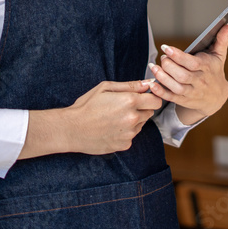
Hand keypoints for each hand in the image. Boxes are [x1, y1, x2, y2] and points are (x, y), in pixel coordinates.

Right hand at [19, 80, 161, 158]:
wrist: (71, 129)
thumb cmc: (87, 105)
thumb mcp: (106, 88)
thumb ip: (130, 85)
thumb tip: (148, 83)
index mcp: (130, 101)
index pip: (156, 100)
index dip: (151, 97)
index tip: (144, 97)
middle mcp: (133, 118)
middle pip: (150, 112)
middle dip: (142, 108)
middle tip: (125, 106)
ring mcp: (129, 134)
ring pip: (141, 124)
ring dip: (134, 120)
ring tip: (115, 117)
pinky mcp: (124, 145)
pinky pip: (131, 136)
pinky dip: (126, 132)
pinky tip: (111, 128)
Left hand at [148, 23, 227, 125]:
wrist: (217, 96)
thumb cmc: (215, 71)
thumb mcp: (219, 55)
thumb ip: (221, 40)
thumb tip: (227, 25)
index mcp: (207, 68)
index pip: (192, 63)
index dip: (177, 56)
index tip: (165, 47)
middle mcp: (199, 81)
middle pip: (182, 75)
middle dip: (168, 66)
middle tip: (162, 57)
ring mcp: (192, 92)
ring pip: (176, 87)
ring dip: (162, 78)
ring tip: (153, 67)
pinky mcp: (184, 100)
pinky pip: (171, 97)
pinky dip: (160, 92)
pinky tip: (152, 84)